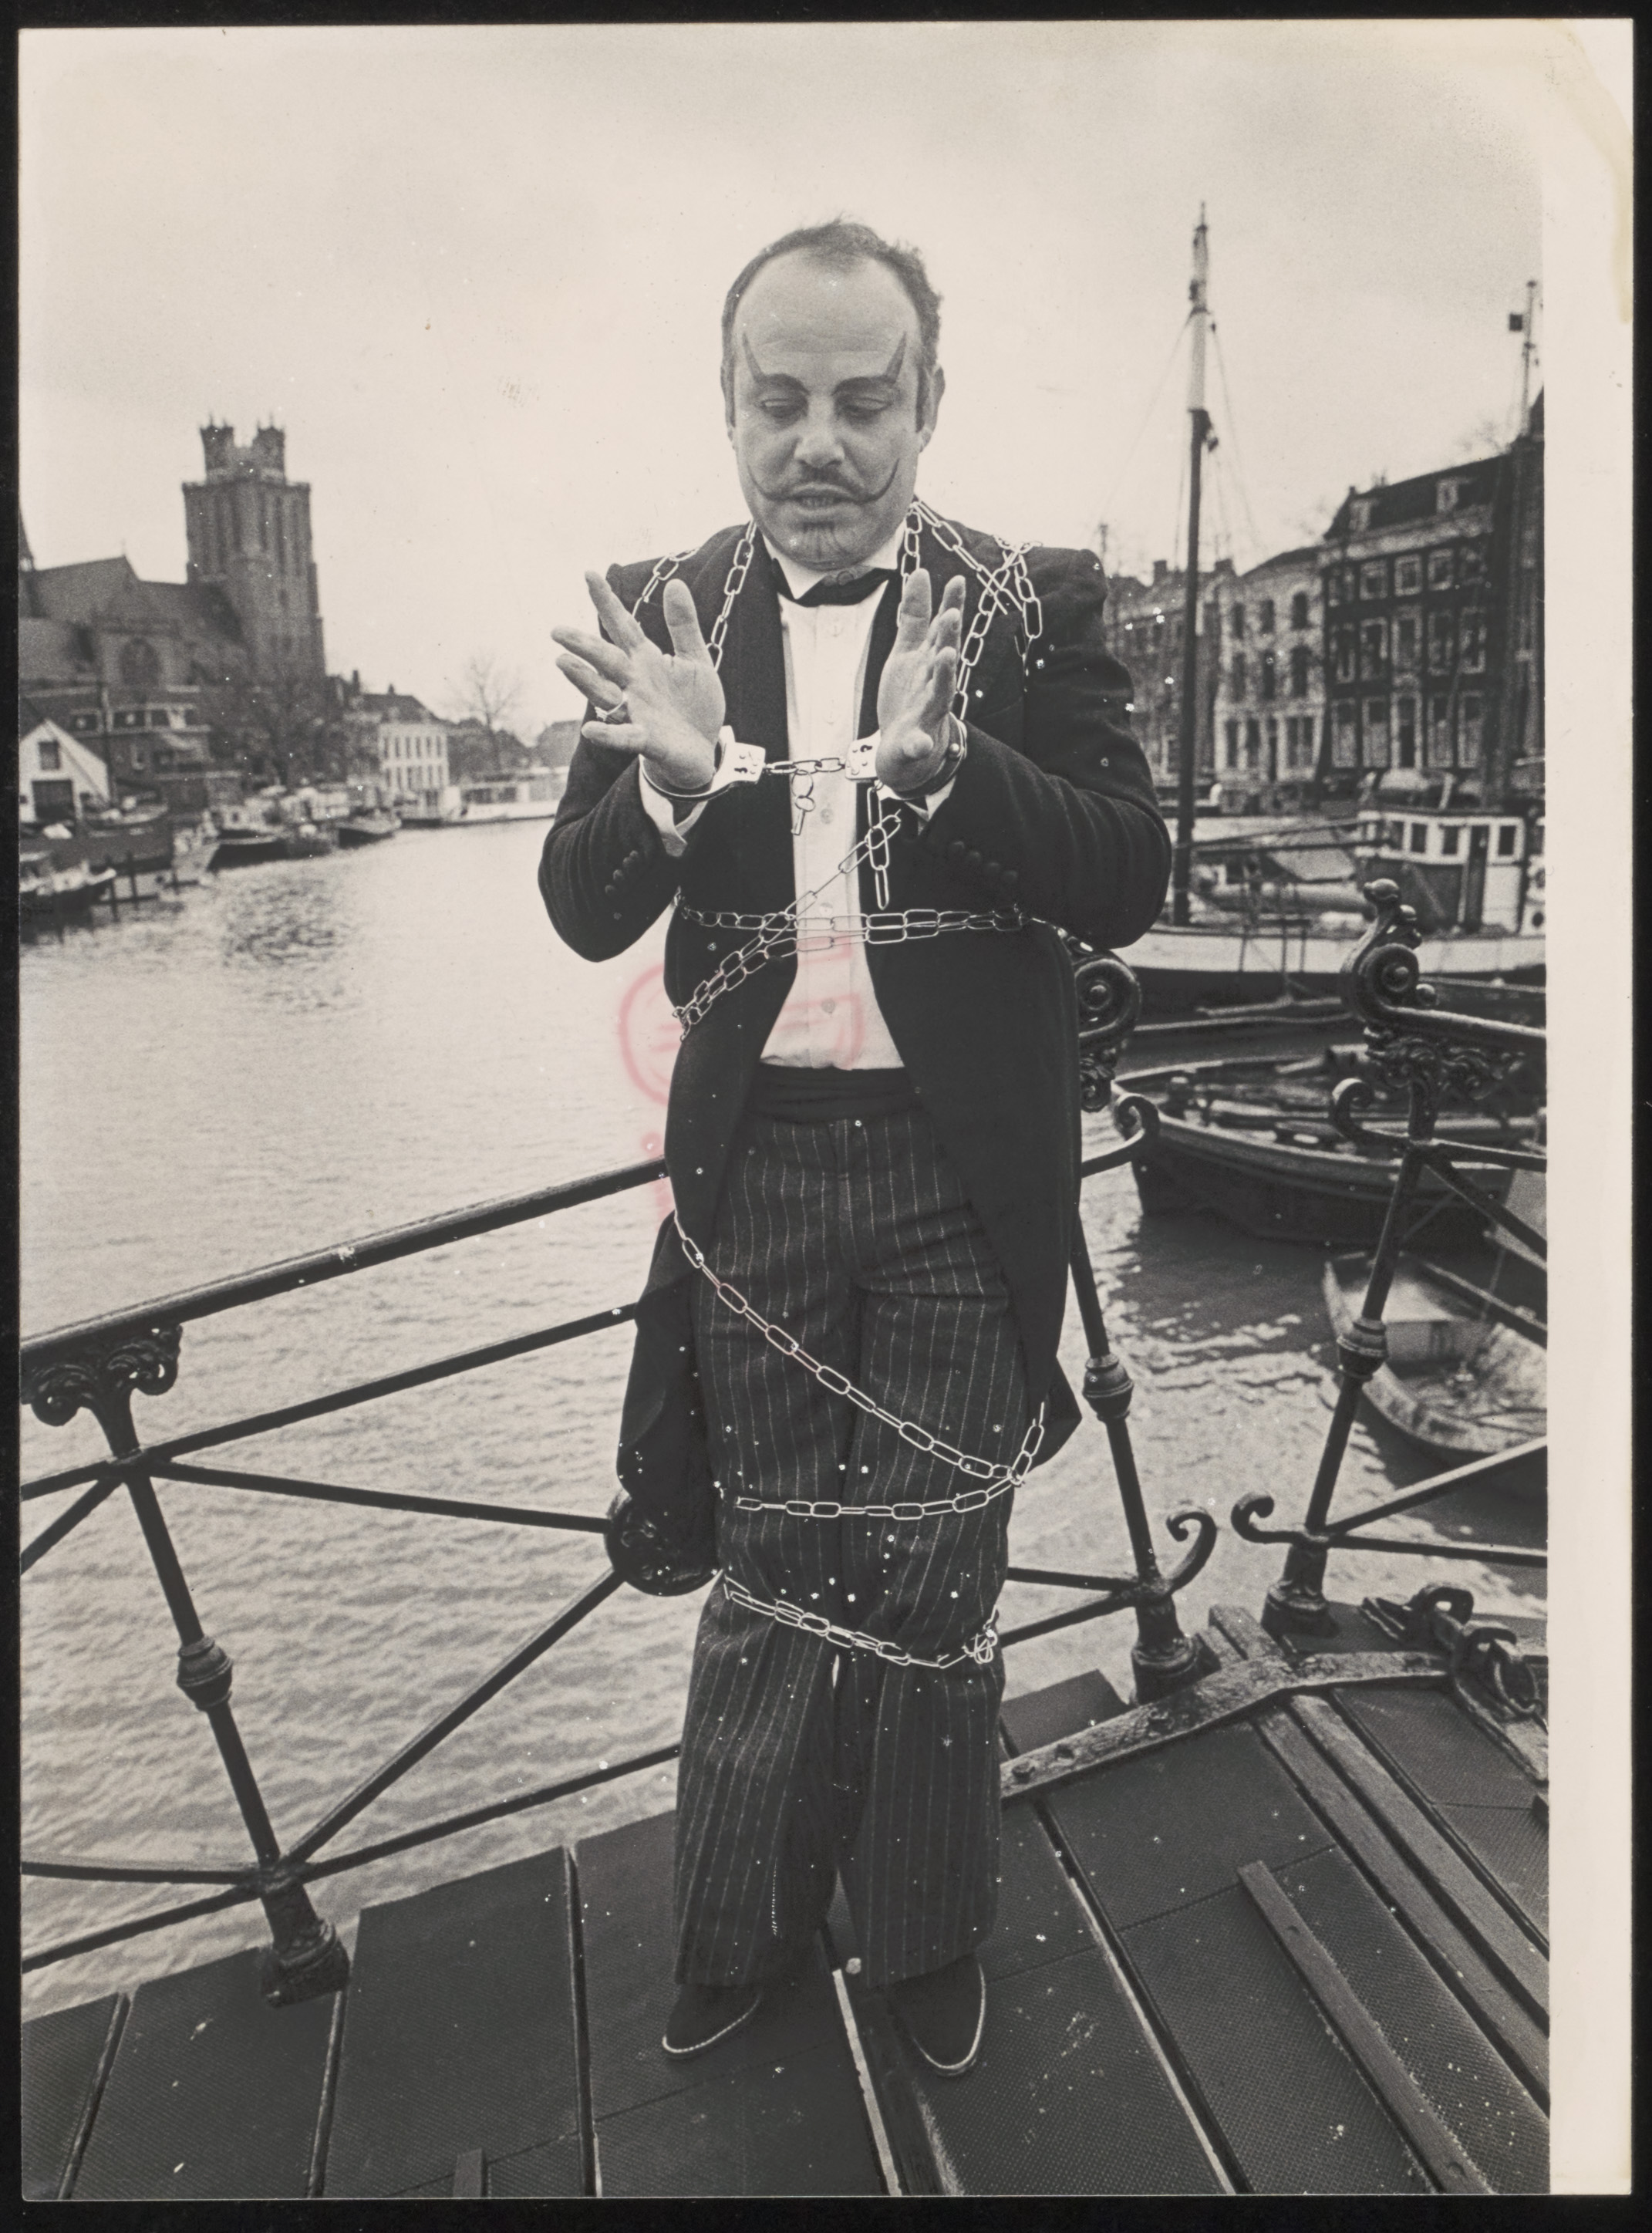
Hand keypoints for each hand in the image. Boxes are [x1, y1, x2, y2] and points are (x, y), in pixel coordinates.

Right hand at [553, 573, 724, 791]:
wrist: (705, 748)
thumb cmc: (694, 705)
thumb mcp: (696, 660)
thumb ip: (684, 626)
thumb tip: (676, 583)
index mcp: (645, 660)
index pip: (622, 626)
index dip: (606, 602)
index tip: (589, 574)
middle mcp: (633, 683)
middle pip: (605, 659)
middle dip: (582, 645)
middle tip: (557, 630)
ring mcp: (637, 711)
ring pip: (604, 694)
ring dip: (584, 680)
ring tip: (562, 663)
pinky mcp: (647, 740)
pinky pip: (625, 736)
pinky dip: (609, 734)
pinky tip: (589, 730)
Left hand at [875, 570, 964, 790]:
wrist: (908, 748)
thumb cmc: (910, 696)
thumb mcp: (908, 651)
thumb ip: (914, 616)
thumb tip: (921, 572)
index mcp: (931, 662)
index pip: (943, 632)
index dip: (950, 606)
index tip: (957, 580)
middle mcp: (935, 685)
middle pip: (945, 658)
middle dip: (949, 637)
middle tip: (952, 614)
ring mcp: (928, 714)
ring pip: (940, 694)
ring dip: (944, 676)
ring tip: (946, 656)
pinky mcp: (916, 742)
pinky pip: (918, 744)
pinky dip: (919, 745)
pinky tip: (919, 743)